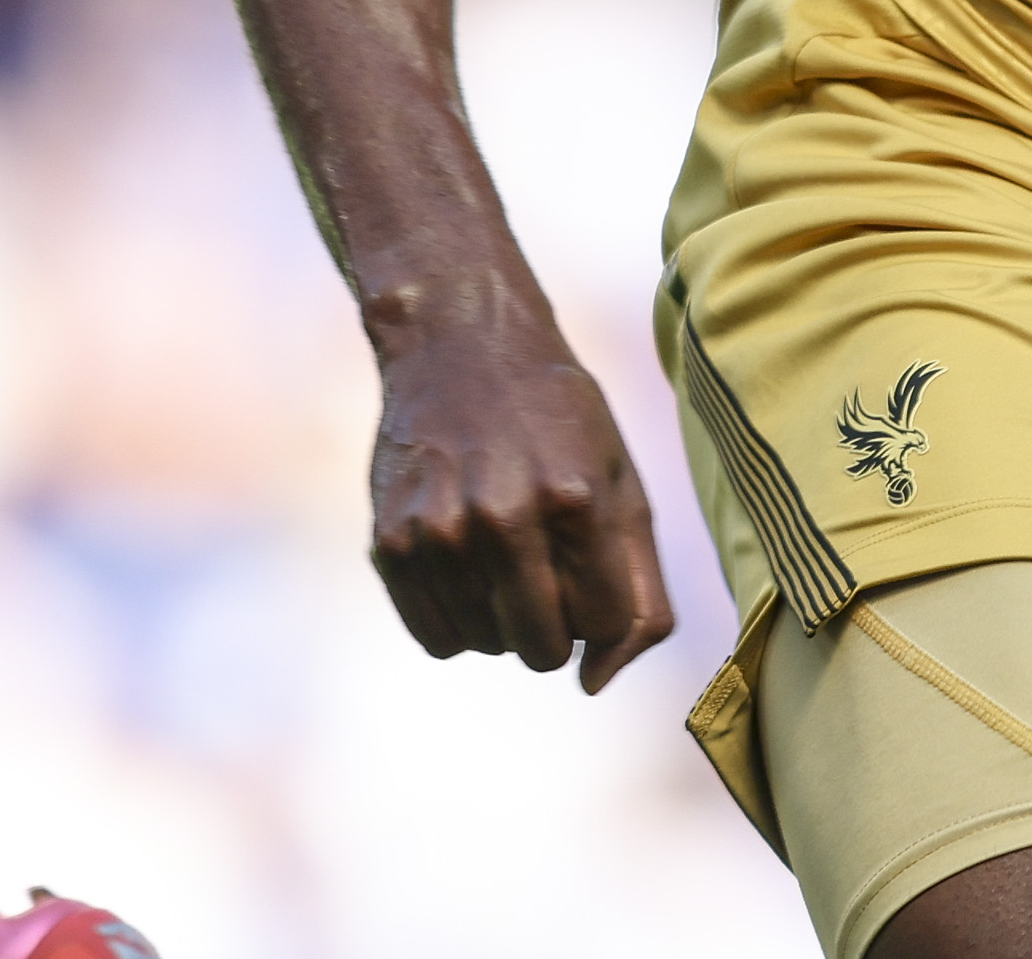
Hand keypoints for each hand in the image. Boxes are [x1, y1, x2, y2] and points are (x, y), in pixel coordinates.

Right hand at [364, 287, 678, 692]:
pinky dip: (460, 619)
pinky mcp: (391, 545)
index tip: (589, 560)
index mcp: (577, 501)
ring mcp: (440, 534)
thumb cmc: (558, 422)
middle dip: (557, 621)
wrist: (461, 346)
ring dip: (504, 618)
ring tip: (504, 546)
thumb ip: (639, 590)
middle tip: (547, 559)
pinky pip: (438, 639)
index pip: (603, 624)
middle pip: (543, 649)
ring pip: (489, 647)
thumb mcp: (622, 482)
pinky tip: (466, 561)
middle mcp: (504, 520)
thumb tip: (595, 684)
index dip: (602, 603)